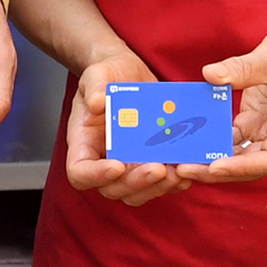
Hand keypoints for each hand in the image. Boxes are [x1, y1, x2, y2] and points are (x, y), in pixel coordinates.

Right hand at [63, 48, 189, 206]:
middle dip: (137, 183)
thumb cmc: (107, 76)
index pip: (80, 172)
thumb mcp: (97, 74)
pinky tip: (187, 170)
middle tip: (157, 169)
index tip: (117, 165)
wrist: (128, 74)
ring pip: (138, 192)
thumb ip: (94, 86)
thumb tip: (96, 103)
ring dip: (158, 187)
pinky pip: (159, 183)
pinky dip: (173, 182)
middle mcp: (103, 160)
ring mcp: (127, 165)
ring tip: (177, 173)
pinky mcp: (147, 163)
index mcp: (83, 143)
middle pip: (113, 188)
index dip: (96, 176)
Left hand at [185, 17, 266, 184]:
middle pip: (252, 165)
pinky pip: (234, 137)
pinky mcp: (255, 120)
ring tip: (184, 160)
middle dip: (220, 170)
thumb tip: (209, 75)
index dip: (244, 167)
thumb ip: (241, 68)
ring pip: (240, 155)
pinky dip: (215, 141)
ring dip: (214, 159)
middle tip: (185, 168)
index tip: (216, 166)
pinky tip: (193, 139)